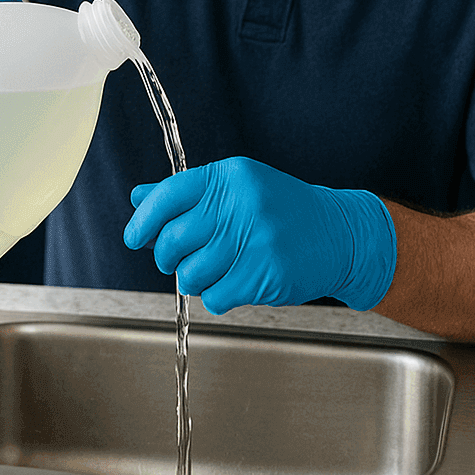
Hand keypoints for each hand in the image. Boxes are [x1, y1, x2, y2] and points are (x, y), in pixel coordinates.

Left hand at [123, 156, 396, 314]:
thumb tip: (139, 197)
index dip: (144, 220)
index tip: (134, 236)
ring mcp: (255, 239)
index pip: (169, 195)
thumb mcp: (238, 190)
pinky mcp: (266, 274)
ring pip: (191, 274)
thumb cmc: (284, 212)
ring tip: (216, 272)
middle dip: (169, 257)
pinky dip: (219, 297)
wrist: (340, 234)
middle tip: (181, 260)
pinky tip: (237, 284)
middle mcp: (242, 203)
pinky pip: (216, 297)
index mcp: (231, 176)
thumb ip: (188, 195)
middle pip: (173, 240)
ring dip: (196, 280)